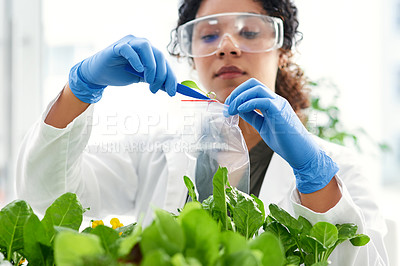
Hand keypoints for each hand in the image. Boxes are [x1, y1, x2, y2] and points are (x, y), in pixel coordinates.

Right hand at [69, 35, 176, 102]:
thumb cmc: (120, 74)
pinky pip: (129, 49)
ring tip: (148, 81)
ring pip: (146, 47)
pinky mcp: (117, 47)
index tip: (173, 92)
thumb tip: (171, 88)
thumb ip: (154, 80)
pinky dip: (135, 59)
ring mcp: (129, 43)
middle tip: (156, 89)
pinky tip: (138, 70)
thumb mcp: (141, 79)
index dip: (170, 77)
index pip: (165, 62)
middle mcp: (141, 44)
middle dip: (161, 74)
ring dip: (151, 66)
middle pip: (159, 55)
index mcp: (149, 52)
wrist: (99, 75)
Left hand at [225, 78, 338, 193]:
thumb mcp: (262, 126)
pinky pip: (263, 101)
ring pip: (257, 89)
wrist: (301, 153)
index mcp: (272, 103)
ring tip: (231, 109)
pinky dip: (249, 103)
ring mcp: (279, 104)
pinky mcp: (280, 112)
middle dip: (237, 92)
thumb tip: (237, 108)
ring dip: (240, 97)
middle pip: (253, 84)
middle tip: (227, 106)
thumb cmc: (284, 142)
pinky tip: (240, 111)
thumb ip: (252, 116)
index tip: (228, 106)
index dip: (238, 94)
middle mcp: (276, 100)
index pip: (253, 88)